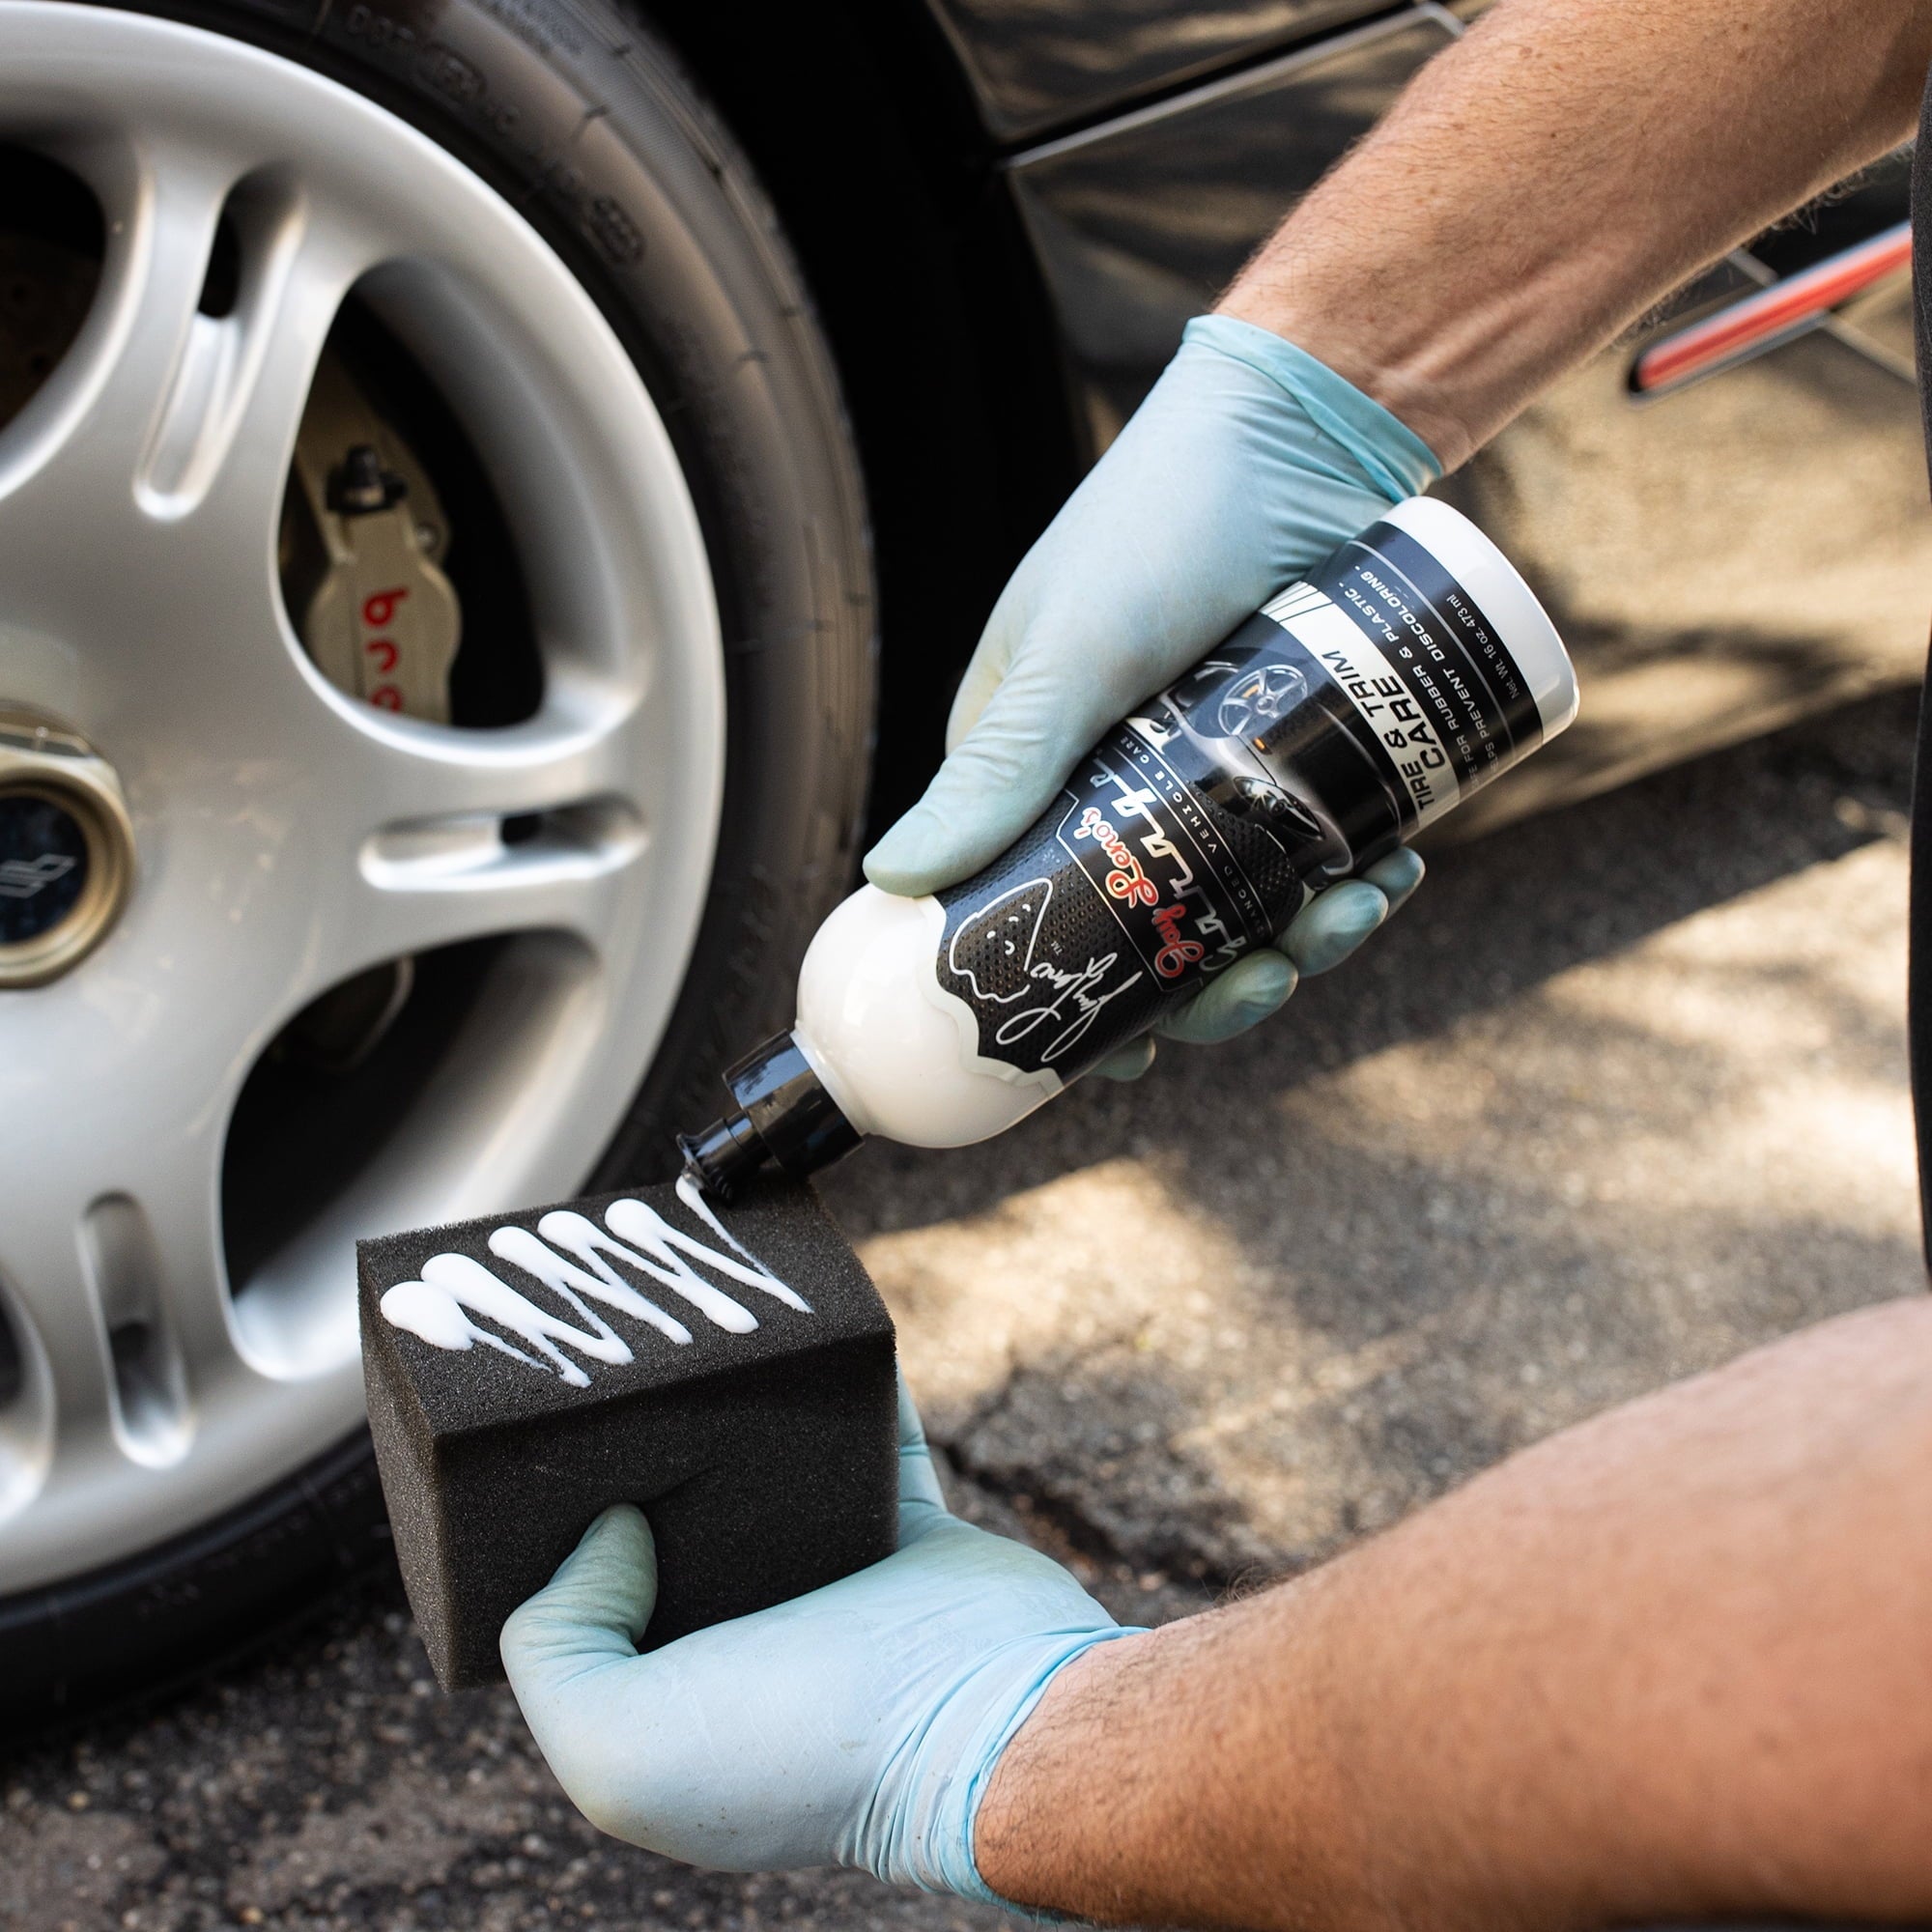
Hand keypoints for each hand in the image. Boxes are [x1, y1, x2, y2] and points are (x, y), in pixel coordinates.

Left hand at [500, 1379, 1138, 1899]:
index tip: (532, 1449)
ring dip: (742, 1405)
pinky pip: (872, 1427)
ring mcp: (834, 1580)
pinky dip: (851, 1377)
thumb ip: (556, 1640)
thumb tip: (612, 1528)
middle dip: (644, 1448)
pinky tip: (813, 1320)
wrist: (985, 1728)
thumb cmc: (800, 1752)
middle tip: (611, 1361)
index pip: (586, 1599)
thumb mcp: (613, 1744)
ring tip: (700, 1328)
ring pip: (770, 1467)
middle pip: (676, 1517)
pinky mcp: (910, 1525)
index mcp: (674, 1697)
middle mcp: (750, 1638)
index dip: (552, 1530)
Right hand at [863, 314, 1438, 1077]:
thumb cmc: (1165, 515)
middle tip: (1274, 977)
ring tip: (1358, 905)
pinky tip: (1394, 867)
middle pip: (1157, 927)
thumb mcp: (1075, 649)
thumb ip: (997, 765)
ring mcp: (1215, 768)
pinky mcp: (1298, 749)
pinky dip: (1356, 872)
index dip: (1083, 996)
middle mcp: (1118, 781)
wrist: (1309, 425)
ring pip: (1249, 896)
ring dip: (1304, 930)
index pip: (1037, 912)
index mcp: (1033, 769)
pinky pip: (1319, 843)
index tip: (1137, 1052)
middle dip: (1217, 974)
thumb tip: (895, 882)